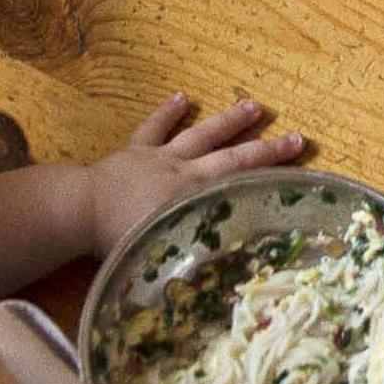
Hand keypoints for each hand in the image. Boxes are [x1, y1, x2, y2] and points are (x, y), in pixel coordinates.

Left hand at [70, 93, 314, 249]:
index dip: (273, 175)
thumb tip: (220, 286)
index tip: (304, 166)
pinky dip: (167, 113)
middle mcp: (183, 171)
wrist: (79, 209)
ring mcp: (158, 158)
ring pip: (199, 134)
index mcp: (192, 197)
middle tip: (297, 137)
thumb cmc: (118, 238)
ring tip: (253, 105)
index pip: (241, 183)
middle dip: (266, 148)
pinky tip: (182, 97)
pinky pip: (153, 128)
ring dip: (227, 121)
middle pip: (231, 156)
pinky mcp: (134, 152)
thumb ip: (190, 266)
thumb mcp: (162, 255)